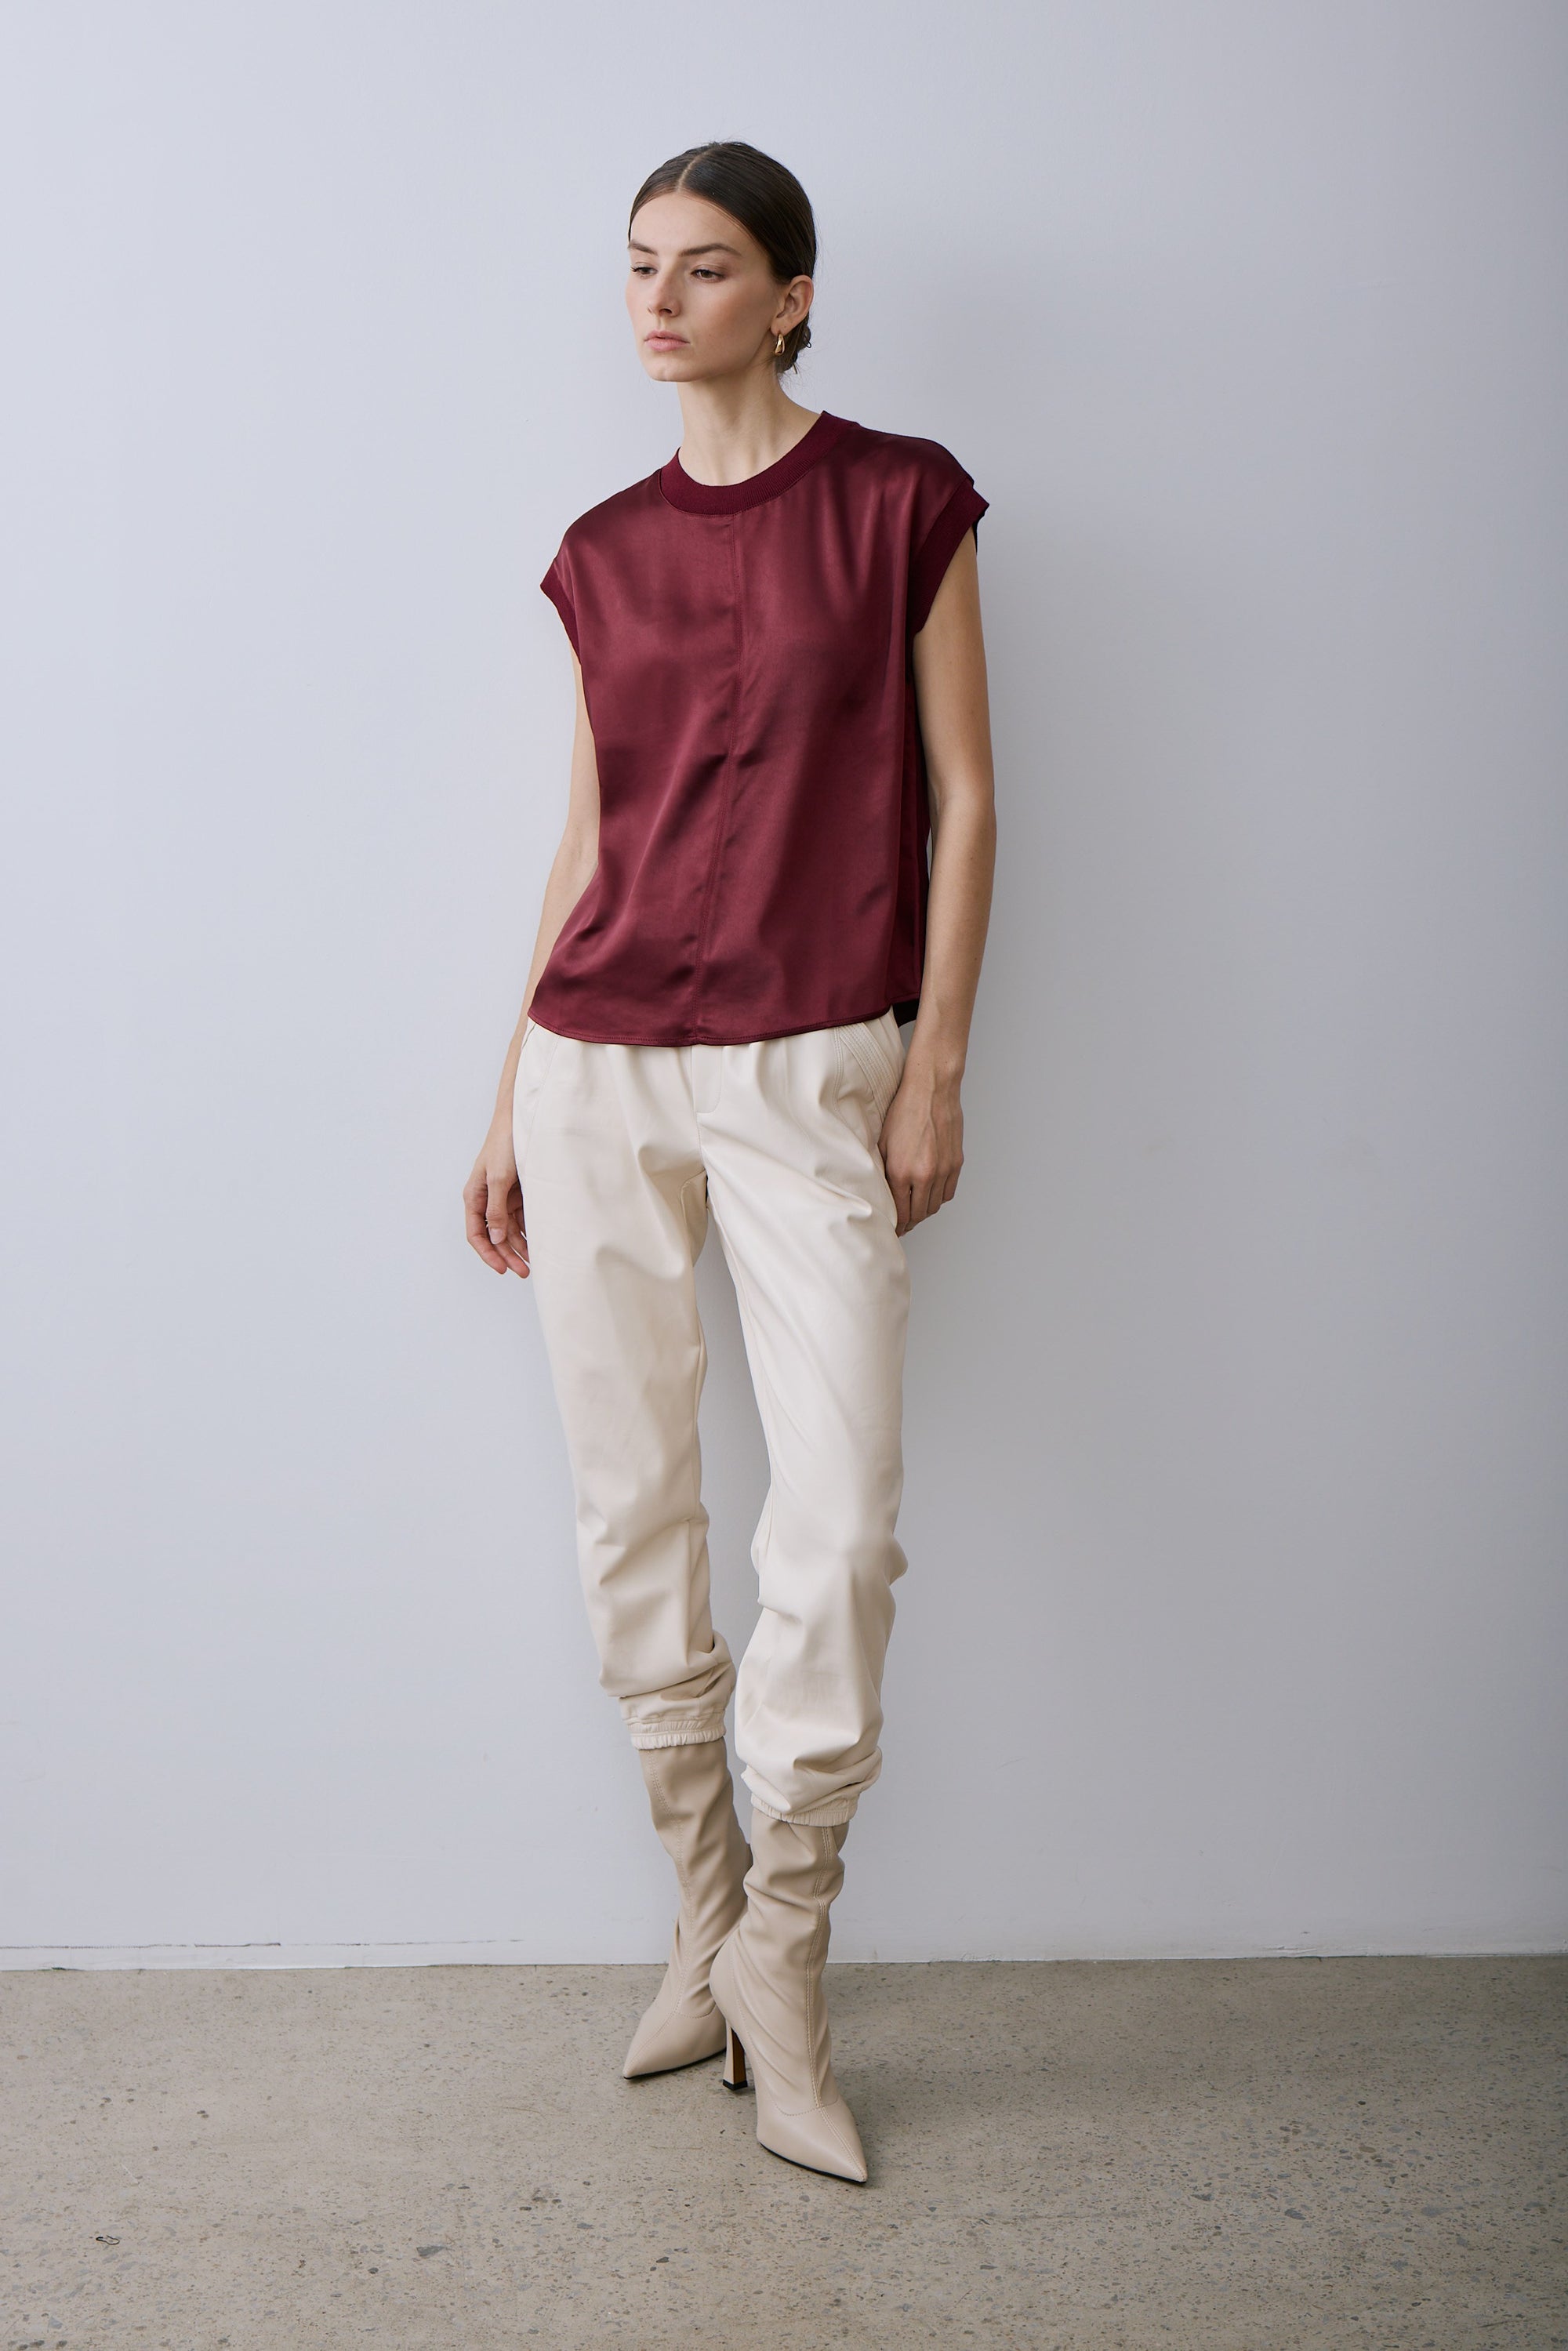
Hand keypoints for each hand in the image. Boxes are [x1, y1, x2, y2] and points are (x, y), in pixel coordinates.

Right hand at [464, 1125, 530, 1276]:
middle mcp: (486, 1199)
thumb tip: (496, 1237)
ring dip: (519, 1246)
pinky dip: (528, 1231)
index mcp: (474, 1196)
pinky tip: (538, 1243)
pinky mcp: (518, 1193)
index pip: (476, 1233)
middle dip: (507, 1255)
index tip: (502, 1269)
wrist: (522, 1121)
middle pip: (494, 1236)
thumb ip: (495, 1210)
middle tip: (524, 1271)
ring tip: (534, 1262)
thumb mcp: (498, 1179)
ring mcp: (502, 1197)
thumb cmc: (504, 1145)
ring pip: (509, 1230)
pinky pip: (521, 1219)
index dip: (488, 1253)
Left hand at [880, 1050, 963, 1235]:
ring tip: (915, 1210)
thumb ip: (882, 1171)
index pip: (900, 1213)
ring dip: (924, 1212)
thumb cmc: (904, 1111)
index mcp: (901, 1171)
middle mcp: (924, 1175)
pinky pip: (948, 1192)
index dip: (896, 1225)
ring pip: (935, 1206)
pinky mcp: (956, 1163)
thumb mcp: (882, 1142)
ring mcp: (943, 1170)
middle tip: (903, 1224)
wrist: (932, 1090)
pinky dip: (939, 1198)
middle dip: (909, 1222)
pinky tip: (930, 1195)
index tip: (893, 1228)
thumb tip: (881, 1193)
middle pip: (918, 1214)